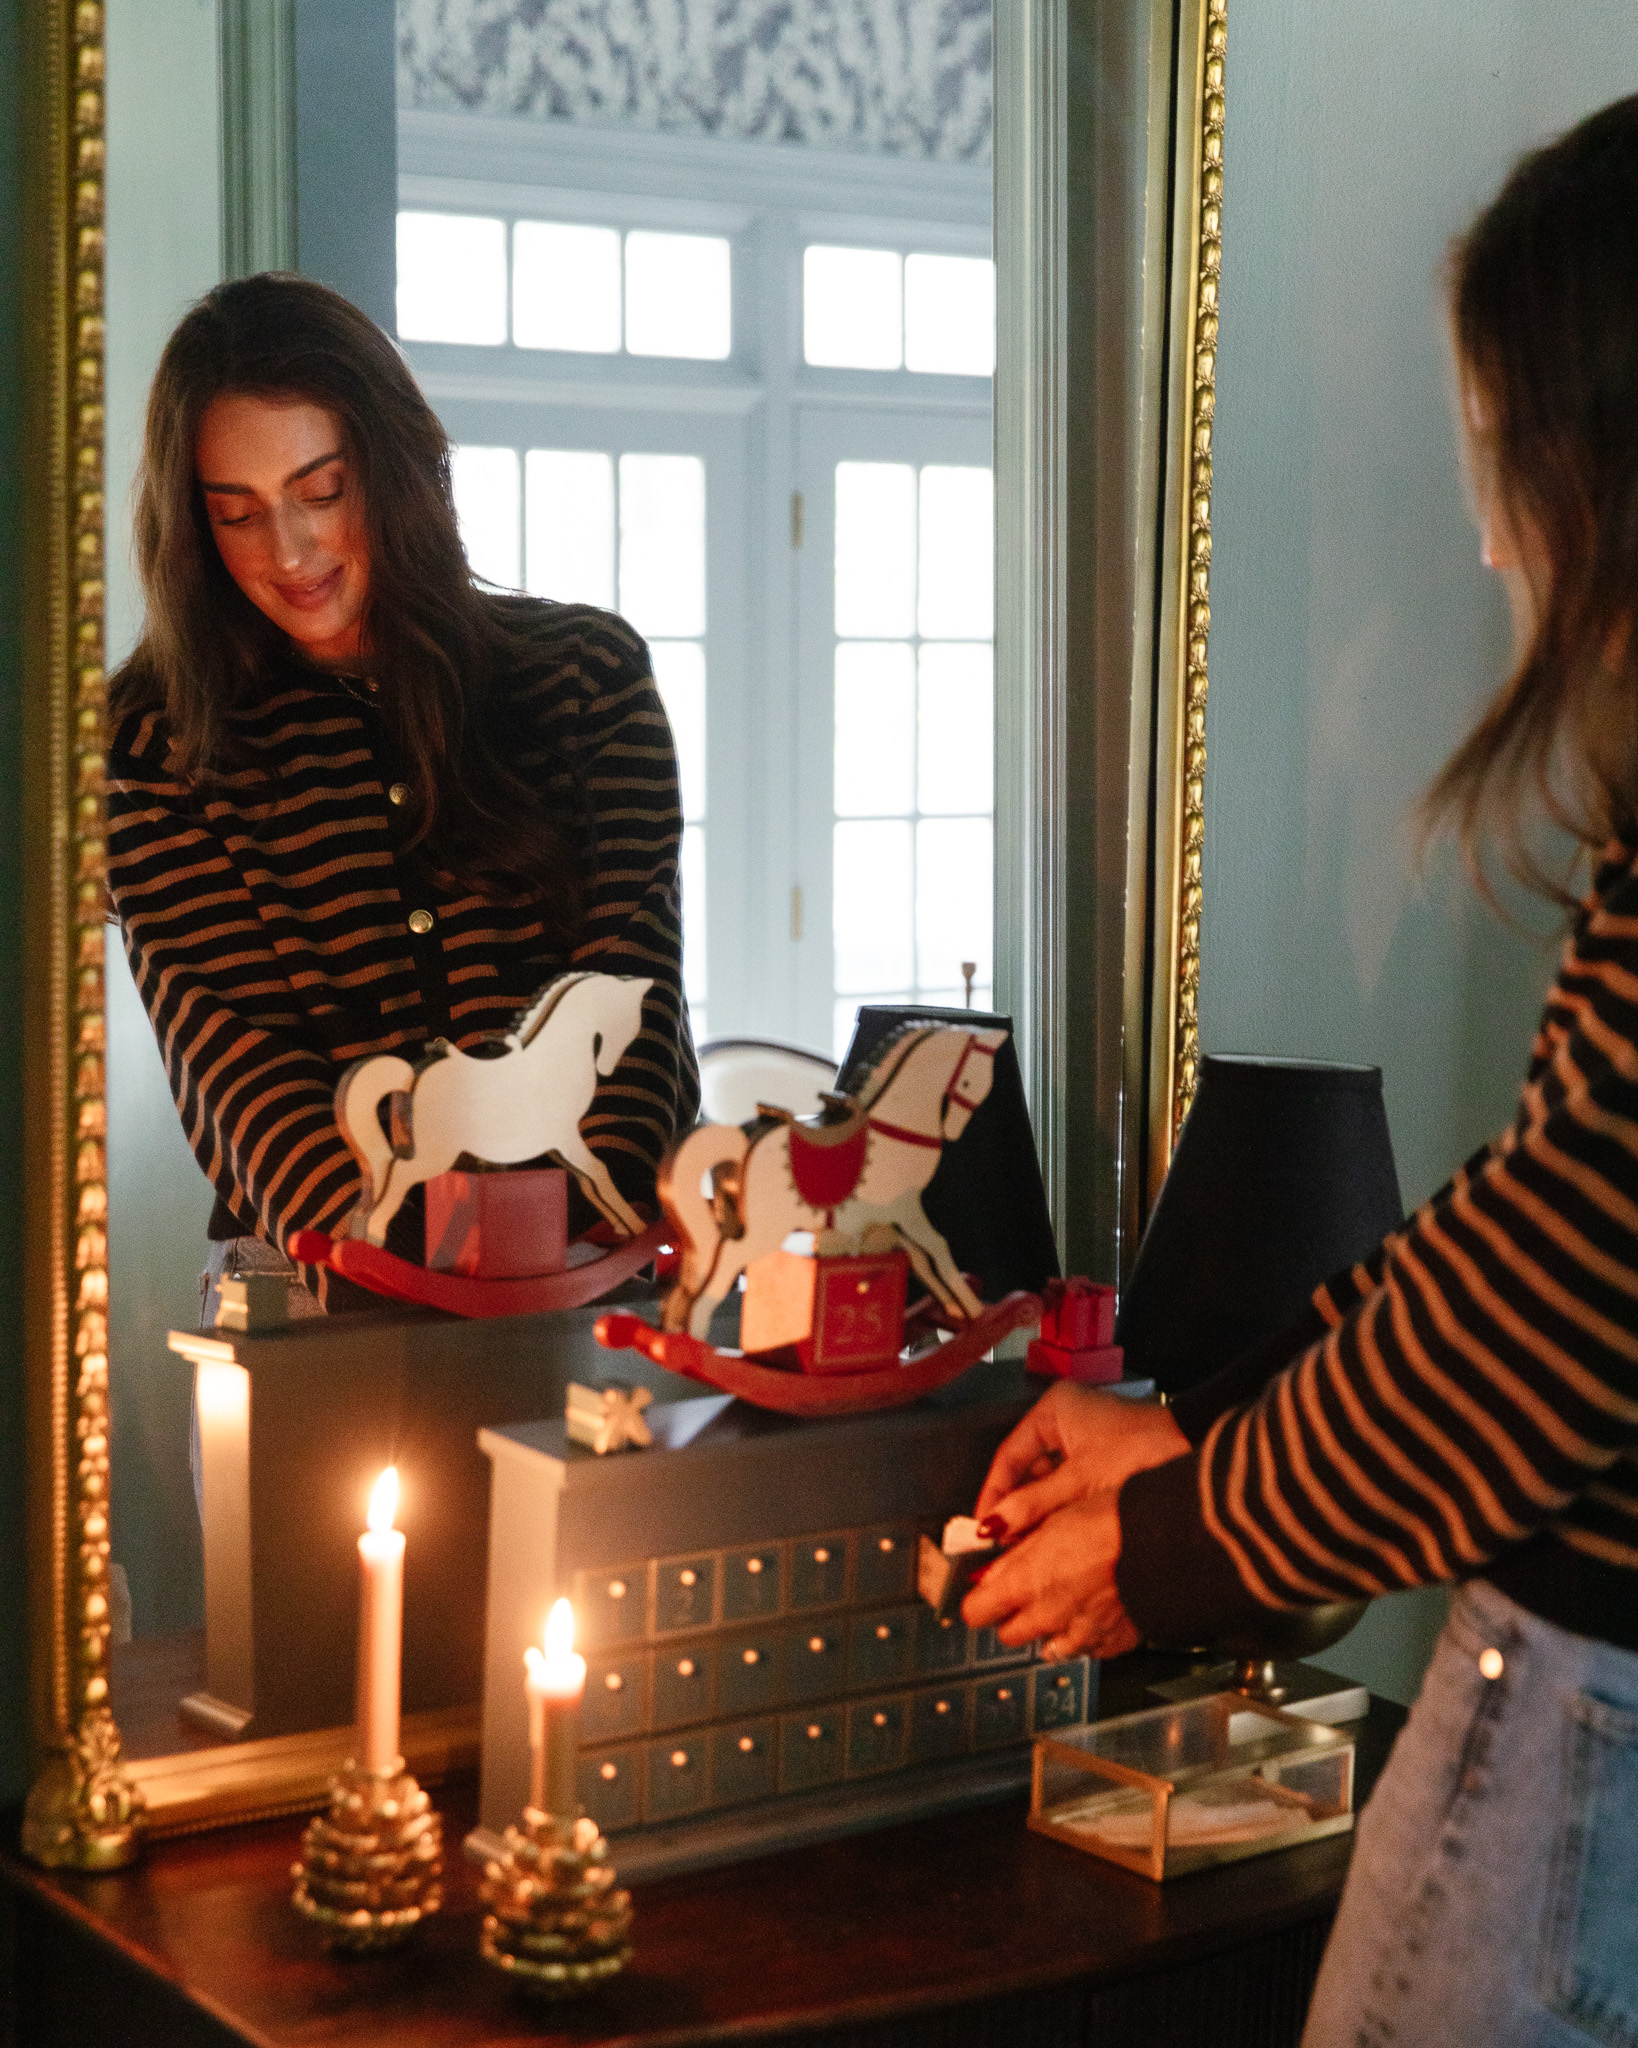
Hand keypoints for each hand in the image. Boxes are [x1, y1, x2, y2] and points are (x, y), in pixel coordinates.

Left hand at [961, 1490, 1140, 1660]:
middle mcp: (1049, 1616)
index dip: (978, 1600)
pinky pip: (1087, 1649)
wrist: (1165, 1541)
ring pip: (1048, 1647)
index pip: (976, 1612)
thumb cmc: (1110, 1521)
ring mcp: (1081, 1634)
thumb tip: (987, 1573)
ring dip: (1049, 1629)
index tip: (983, 1592)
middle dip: (1011, 1617)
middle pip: (1009, 1635)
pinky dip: (1084, 1636)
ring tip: (1063, 1600)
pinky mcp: (1111, 1643)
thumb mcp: (1051, 1523)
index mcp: (1026, 1584)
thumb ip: (1014, 1556)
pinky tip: (1092, 1612)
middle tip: (1023, 1593)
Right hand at [973, 1382, 1187, 1542]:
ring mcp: (1085, 1439)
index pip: (1009, 1455)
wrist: (1197, 1451)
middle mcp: (1065, 1420)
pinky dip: (1062, 1512)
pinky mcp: (1102, 1459)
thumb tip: (994, 1528)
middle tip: (1005, 1543)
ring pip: (1049, 1483)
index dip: (994, 1493)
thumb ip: (1034, 1505)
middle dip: (1019, 1509)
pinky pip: (1070, 1488)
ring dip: (1041, 1514)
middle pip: (1029, 1471)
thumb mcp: (1080, 1481)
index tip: (983, 1526)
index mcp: (1054, 1410)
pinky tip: (1056, 1537)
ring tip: (1028, 1546)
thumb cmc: (1142, 1451)